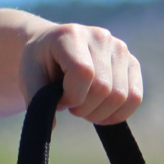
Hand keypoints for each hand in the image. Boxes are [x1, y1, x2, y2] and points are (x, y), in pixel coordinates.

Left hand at [19, 23, 142, 124]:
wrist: (51, 46)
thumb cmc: (39, 62)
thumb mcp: (28, 77)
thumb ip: (36, 99)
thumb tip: (50, 127)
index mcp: (71, 35)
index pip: (83, 72)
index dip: (72, 96)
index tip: (60, 102)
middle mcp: (100, 37)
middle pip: (104, 88)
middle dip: (84, 108)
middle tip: (70, 108)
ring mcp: (119, 48)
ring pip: (120, 96)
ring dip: (100, 113)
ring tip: (83, 107)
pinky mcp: (132, 63)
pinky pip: (135, 97)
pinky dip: (118, 114)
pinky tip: (100, 114)